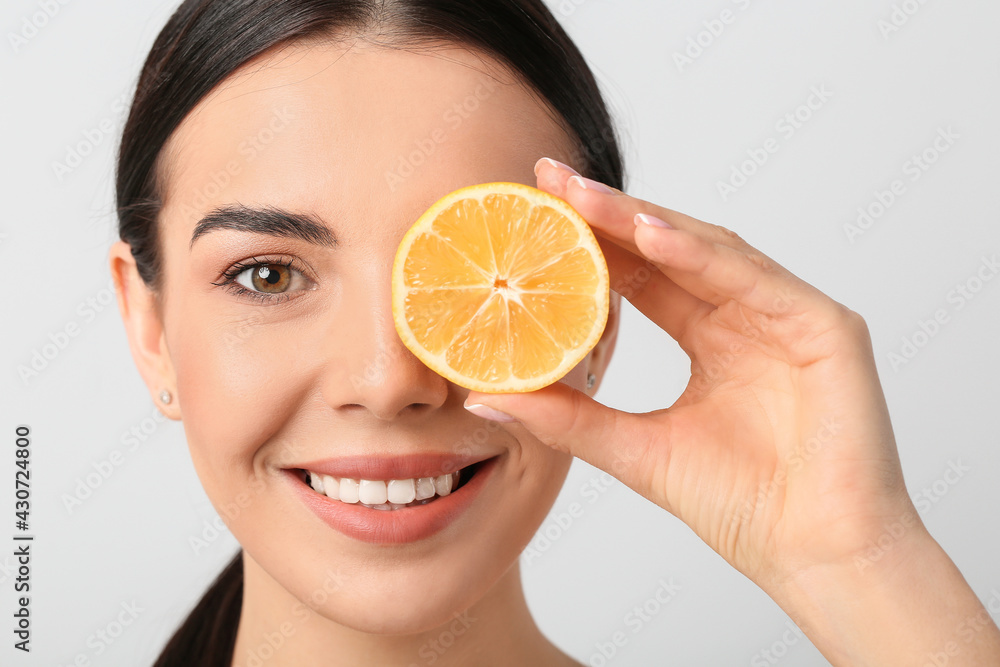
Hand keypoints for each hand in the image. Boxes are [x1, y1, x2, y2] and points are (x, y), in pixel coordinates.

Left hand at [467, 157, 917, 590]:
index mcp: (709, 339)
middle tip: (546, 178)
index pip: (640, 276)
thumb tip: (486, 395)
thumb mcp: (633, 449)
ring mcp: (787, 316)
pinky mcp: (825, 326)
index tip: (530, 213)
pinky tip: (650, 231)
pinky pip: (755, 278)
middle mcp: (746, 316)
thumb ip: (566, 418)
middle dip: (606, 212)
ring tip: (582, 197)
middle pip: (670, 249)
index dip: (587, 243)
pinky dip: (701, 253)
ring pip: (708, 250)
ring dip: (643, 220)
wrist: (815, 557)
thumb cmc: (741, 507)